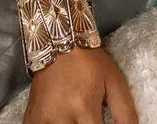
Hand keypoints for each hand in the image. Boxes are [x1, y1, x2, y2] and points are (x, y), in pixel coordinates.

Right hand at [22, 44, 137, 123]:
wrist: (58, 42)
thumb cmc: (89, 63)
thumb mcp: (115, 82)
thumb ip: (126, 113)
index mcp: (84, 108)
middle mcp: (61, 118)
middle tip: (90, 120)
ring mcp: (42, 121)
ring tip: (78, 119)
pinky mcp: (30, 121)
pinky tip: (62, 120)